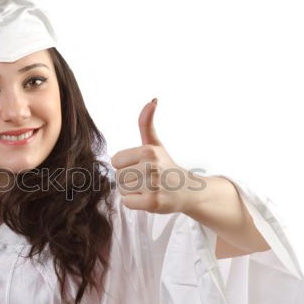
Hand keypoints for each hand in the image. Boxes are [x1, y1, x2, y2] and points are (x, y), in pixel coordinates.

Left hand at [110, 99, 196, 213]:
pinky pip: (128, 203)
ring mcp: (153, 185)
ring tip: (148, 188)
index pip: (115, 161)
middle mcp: (151, 166)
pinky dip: (135, 203)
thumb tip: (152, 100)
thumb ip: (146, 123)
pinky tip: (149, 198)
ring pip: (122, 190)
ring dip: (132, 192)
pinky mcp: (153, 202)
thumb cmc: (166, 165)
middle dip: (129, 180)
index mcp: (148, 151)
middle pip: (118, 177)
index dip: (125, 165)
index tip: (140, 166)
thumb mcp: (155, 143)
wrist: (188, 190)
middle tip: (146, 179)